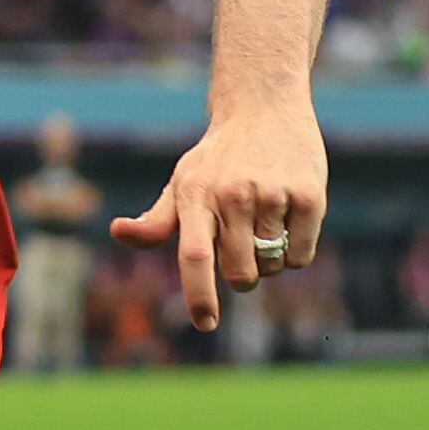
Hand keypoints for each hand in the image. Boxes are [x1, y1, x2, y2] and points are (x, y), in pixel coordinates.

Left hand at [112, 92, 327, 331]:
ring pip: (272, 267)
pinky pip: (301, 256)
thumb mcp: (182, 182)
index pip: (194, 256)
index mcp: (196, 196)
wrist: (264, 106)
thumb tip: (118, 232)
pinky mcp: (309, 196)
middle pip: (239, 274)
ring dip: (269, 261)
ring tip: (265, 223)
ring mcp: (272, 195)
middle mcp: (233, 195)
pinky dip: (295, 251)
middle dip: (241, 275)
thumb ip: (156, 220)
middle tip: (241, 244)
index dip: (200, 295)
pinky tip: (287, 217)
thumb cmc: (217, 157)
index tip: (206, 323)